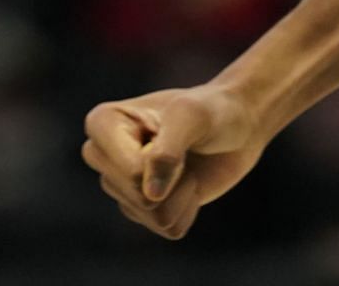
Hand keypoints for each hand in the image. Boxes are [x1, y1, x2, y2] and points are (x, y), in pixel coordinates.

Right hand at [82, 84, 265, 239]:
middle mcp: (102, 156)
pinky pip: (169, 228)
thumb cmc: (210, 110)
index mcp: (102, 123)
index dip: (164, 162)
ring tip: (186, 163)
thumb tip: (151, 197)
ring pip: (152, 216)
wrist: (235, 126)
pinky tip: (188, 182)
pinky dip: (189, 208)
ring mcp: (122, 185)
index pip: (131, 171)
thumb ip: (167, 152)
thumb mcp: (191, 117)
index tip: (171, 132)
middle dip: (173, 177)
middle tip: (183, 148)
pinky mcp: (143, 209)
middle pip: (137, 197)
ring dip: (182, 192)